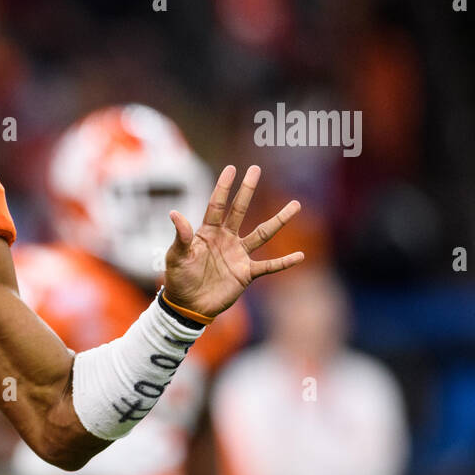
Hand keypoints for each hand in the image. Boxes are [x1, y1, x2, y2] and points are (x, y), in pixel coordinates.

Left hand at [163, 164, 303, 316]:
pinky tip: (300, 255)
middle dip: (247, 191)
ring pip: (262, 234)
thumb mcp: (176, 257)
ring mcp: (238, 255)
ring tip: (295, 204)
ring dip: (279, 220)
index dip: (223, 188)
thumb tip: (174, 213)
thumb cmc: (178, 279)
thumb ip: (181, 237)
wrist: (187, 305)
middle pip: (239, 211)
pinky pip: (268, 266)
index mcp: (207, 233)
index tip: (231, 169)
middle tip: (256, 169)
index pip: (216, 205)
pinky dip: (283, 262)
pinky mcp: (246, 273)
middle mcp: (226, 239)